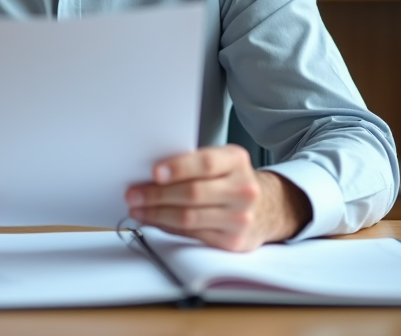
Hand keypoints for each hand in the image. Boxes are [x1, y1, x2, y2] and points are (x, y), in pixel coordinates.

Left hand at [125, 145, 310, 251]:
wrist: (267, 207)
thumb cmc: (233, 180)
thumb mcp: (223, 161)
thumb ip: (194, 163)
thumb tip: (152, 174)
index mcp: (236, 161)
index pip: (206, 163)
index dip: (179, 168)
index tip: (154, 173)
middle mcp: (242, 189)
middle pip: (193, 193)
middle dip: (157, 195)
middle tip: (134, 194)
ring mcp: (240, 217)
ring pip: (189, 217)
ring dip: (157, 214)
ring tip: (138, 209)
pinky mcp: (233, 241)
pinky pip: (193, 234)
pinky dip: (168, 227)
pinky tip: (155, 221)